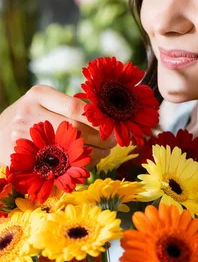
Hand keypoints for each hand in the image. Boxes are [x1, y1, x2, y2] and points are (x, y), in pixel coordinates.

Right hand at [0, 84, 115, 166]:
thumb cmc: (29, 115)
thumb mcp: (43, 101)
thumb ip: (68, 106)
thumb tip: (106, 118)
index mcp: (39, 94)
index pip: (76, 108)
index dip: (99, 120)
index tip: (113, 125)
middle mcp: (29, 113)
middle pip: (73, 129)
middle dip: (99, 137)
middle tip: (113, 142)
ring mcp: (22, 136)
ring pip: (66, 149)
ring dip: (91, 153)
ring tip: (104, 152)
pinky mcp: (20, 157)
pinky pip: (54, 165)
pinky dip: (74, 166)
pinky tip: (85, 164)